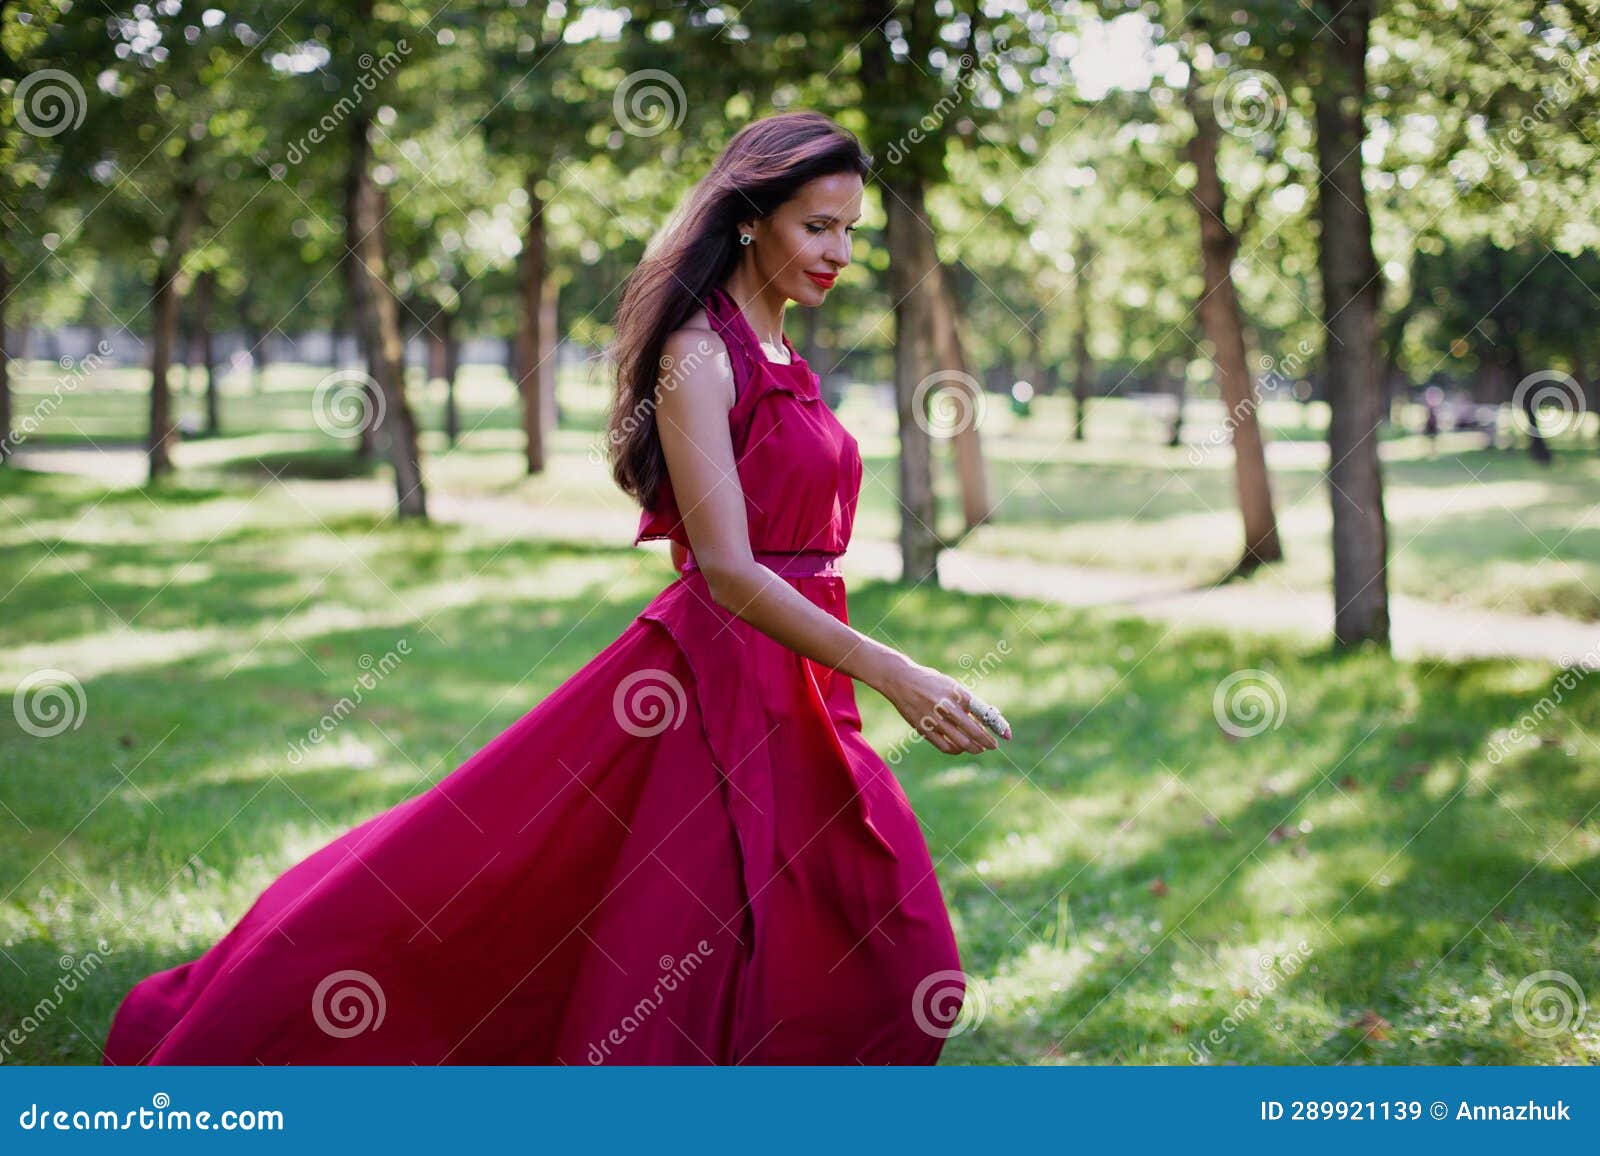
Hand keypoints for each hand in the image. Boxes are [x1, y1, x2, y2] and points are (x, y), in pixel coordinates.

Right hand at [876, 657, 1003, 755]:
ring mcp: (935, 719)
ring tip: (978, 749)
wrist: (901, 680)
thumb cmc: (931, 682)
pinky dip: (956, 750)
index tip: (1007, 735)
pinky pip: (945, 746)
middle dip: (987, 742)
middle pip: (974, 731)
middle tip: (993, 746)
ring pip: (961, 742)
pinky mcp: (923, 729)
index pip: (984, 713)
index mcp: (958, 693)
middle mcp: (947, 706)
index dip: (998, 726)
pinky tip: (960, 748)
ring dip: (974, 748)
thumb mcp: (951, 686)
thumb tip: (987, 716)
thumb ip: (967, 701)